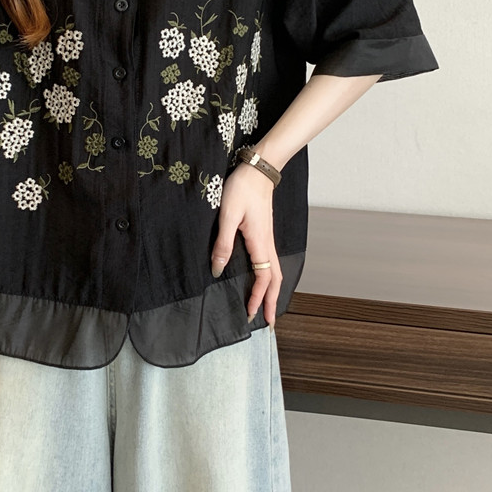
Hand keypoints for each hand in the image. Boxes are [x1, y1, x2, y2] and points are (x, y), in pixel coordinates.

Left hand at [210, 162, 281, 327]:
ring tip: (267, 306)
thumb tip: (217, 269)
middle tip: (267, 321)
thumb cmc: (241, 189)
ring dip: (271, 290)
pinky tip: (263, 280)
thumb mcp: (227, 215)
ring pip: (275, 271)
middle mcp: (267, 244)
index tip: (251, 314)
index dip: (257, 298)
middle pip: (274, 280)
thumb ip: (223, 243)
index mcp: (259, 243)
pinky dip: (270, 277)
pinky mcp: (264, 233)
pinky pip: (270, 262)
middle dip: (271, 301)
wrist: (258, 170)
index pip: (263, 279)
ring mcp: (267, 238)